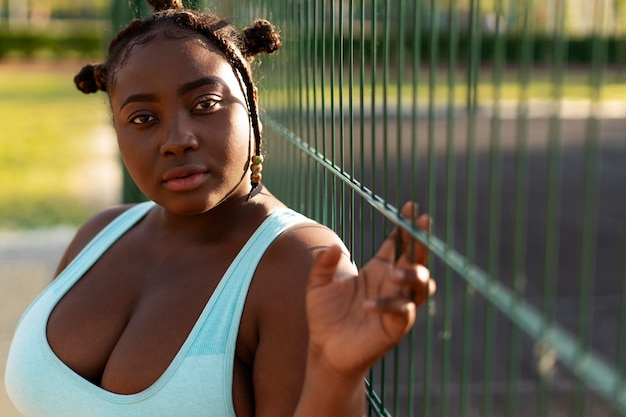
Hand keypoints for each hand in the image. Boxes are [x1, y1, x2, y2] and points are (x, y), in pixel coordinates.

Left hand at [305, 202, 435, 378]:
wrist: (325, 349)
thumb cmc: (324, 316)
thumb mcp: (317, 285)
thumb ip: (323, 265)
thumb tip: (333, 247)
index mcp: (378, 269)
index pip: (398, 243)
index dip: (405, 225)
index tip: (408, 207)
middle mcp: (392, 283)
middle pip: (417, 258)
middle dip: (421, 240)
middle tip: (421, 222)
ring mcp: (398, 303)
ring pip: (422, 284)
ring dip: (414, 274)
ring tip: (395, 272)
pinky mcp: (396, 326)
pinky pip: (403, 311)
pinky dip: (389, 305)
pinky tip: (367, 304)